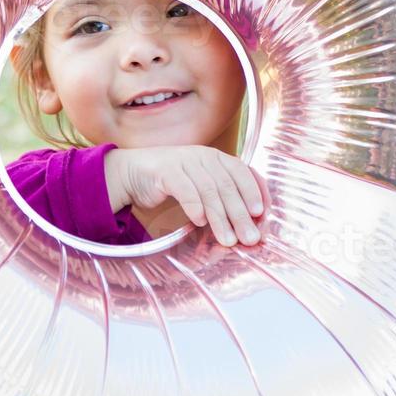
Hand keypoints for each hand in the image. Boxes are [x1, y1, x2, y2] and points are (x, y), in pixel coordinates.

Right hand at [105, 146, 268, 246]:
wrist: (133, 173)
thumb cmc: (172, 183)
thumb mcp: (201, 187)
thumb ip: (221, 199)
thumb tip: (247, 224)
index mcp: (216, 158)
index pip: (242, 171)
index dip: (254, 191)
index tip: (261, 214)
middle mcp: (203, 156)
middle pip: (228, 185)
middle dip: (240, 214)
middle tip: (249, 237)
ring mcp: (184, 161)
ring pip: (208, 190)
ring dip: (220, 217)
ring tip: (227, 239)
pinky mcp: (165, 171)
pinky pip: (184, 189)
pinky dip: (194, 206)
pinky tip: (199, 222)